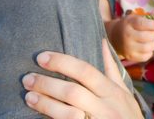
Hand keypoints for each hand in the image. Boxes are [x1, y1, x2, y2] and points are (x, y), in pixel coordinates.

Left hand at [23, 40, 142, 118]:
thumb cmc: (127, 116)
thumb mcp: (124, 93)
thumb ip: (110, 69)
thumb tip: (101, 42)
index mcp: (113, 92)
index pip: (86, 71)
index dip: (62, 62)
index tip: (41, 57)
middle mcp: (106, 107)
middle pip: (72, 91)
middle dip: (47, 83)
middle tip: (27, 78)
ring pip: (66, 113)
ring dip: (45, 104)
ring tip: (28, 96)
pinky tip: (38, 117)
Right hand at [111, 14, 153, 62]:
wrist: (114, 36)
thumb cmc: (128, 26)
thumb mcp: (134, 18)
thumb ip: (147, 19)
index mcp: (129, 24)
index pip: (143, 24)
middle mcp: (127, 36)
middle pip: (147, 37)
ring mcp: (128, 48)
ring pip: (147, 48)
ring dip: (153, 44)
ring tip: (151, 41)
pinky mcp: (130, 57)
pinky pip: (146, 56)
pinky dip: (150, 52)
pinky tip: (147, 47)